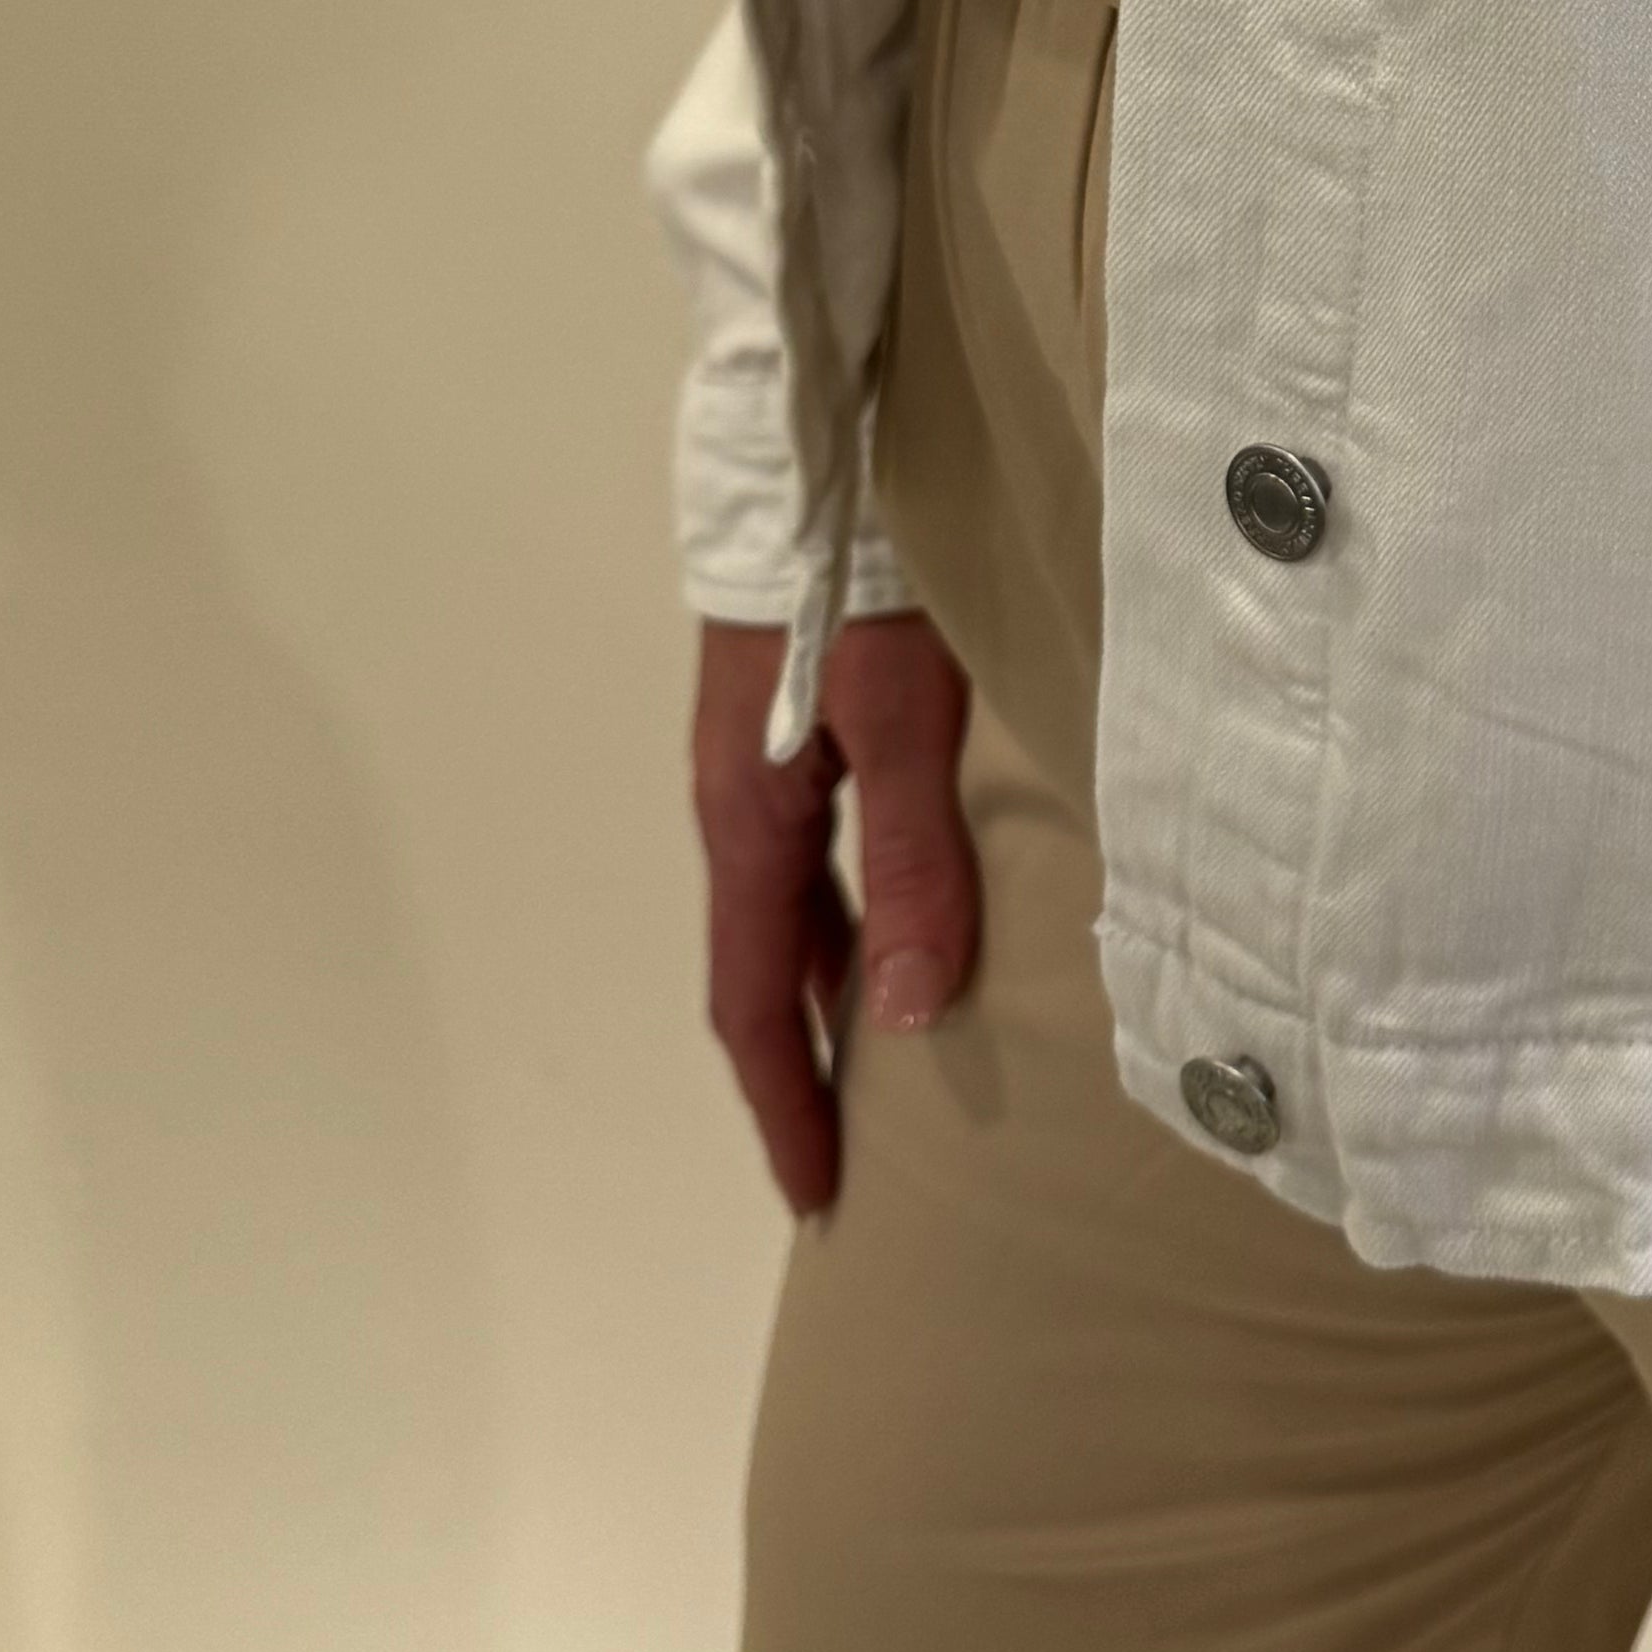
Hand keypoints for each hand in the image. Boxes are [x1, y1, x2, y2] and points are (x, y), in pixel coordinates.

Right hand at [691, 608, 978, 1214]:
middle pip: (761, 972)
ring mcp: (759, 770)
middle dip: (796, 1073)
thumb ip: (913, 856)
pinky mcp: (793, 731)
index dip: (784, 1104)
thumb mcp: (904, 720)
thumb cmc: (861, 582)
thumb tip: (909, 1010)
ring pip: (786, 915)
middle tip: (845, 1159)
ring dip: (818, 999)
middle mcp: (738, 809)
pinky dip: (838, 925)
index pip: (754, 1002)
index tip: (814, 1193)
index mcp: (749, 825)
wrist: (809, 458)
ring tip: (872, 1071)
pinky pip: (808, 864)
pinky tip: (891, 929)